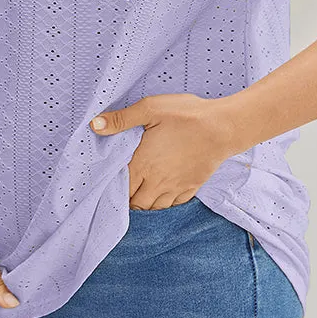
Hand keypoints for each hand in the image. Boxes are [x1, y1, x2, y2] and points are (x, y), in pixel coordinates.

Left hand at [89, 93, 233, 209]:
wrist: (222, 127)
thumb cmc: (186, 115)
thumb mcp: (151, 108)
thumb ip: (122, 119)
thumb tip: (94, 125)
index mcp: (143, 163)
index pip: (121, 187)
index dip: (112, 190)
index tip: (107, 186)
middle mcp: (157, 181)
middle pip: (136, 204)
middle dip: (127, 201)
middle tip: (122, 192)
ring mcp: (176, 187)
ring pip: (154, 208)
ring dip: (144, 206)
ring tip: (138, 198)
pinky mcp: (191, 187)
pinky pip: (173, 206)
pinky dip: (164, 206)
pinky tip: (161, 198)